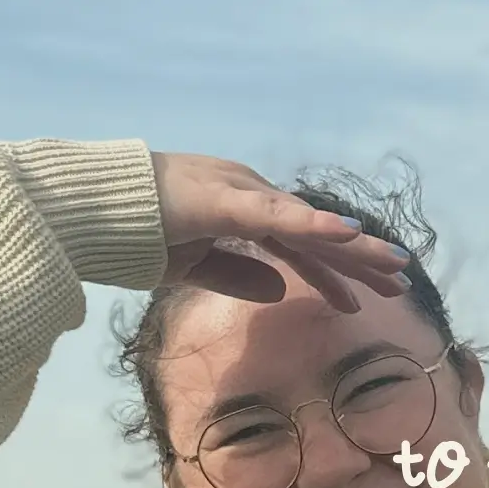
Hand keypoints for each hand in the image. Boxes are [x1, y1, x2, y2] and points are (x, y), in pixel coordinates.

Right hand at [150, 151, 411, 312]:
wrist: (87, 212)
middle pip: (314, 234)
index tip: (370, 294)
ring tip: (394, 265)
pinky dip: (315, 225)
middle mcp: (249, 195)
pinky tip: (349, 235)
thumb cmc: (132, 234)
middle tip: (401, 281)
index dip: (335, 269)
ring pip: (308, 225)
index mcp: (240, 211)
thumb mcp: (191, 266)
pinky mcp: (227, 200)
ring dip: (353, 247)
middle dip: (359, 260)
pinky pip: (278, 216)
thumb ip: (236, 276)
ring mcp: (240, 193)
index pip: (298, 244)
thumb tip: (280, 290)